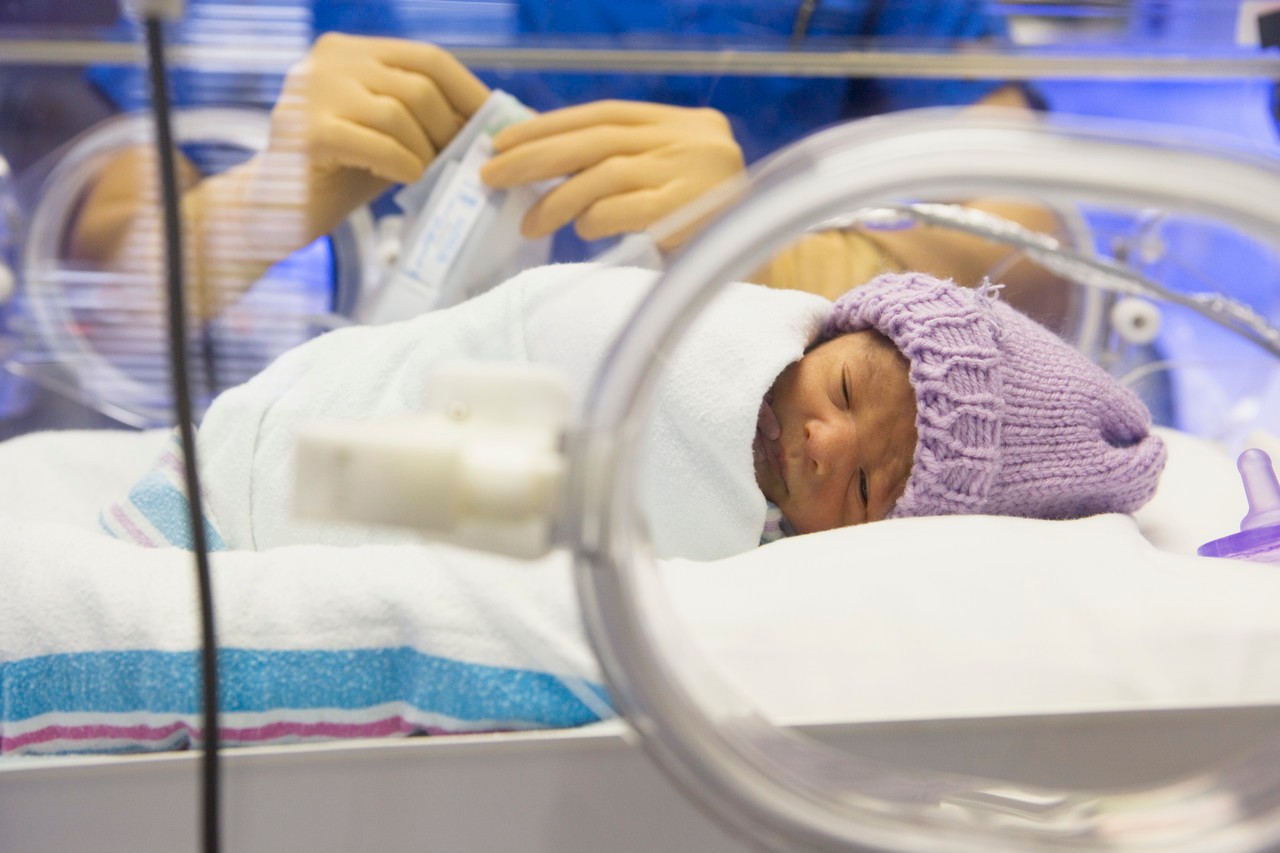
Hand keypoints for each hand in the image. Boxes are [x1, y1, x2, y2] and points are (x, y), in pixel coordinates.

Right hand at [249, 33, 490, 247]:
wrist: (273, 210)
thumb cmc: (340, 172)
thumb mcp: (388, 132)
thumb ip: (424, 117)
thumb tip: (492, 120)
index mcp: (350, 50)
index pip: (428, 58)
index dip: (469, 92)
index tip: (496, 124)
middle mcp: (328, 59)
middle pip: (420, 85)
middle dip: (449, 129)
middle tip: (460, 161)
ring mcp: (314, 91)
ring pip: (401, 113)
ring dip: (426, 152)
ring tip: (427, 174)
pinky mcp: (307, 131)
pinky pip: (380, 144)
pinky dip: (404, 166)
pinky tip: (405, 181)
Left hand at [479, 100, 744, 250]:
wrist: (762, 267)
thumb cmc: (708, 229)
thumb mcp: (674, 178)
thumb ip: (627, 162)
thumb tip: (546, 163)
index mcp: (685, 124)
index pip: (605, 114)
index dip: (550, 125)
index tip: (505, 140)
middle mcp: (692, 139)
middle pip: (597, 139)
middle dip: (537, 156)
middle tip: (493, 174)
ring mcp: (693, 173)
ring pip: (605, 173)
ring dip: (557, 199)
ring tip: (528, 223)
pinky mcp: (691, 212)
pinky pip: (625, 208)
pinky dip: (595, 218)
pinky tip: (580, 231)